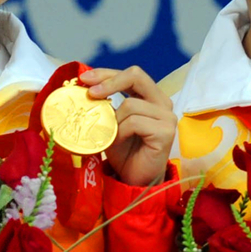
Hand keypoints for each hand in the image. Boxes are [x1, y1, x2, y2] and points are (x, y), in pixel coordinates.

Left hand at [81, 65, 175, 185]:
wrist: (134, 178)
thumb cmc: (123, 151)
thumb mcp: (110, 122)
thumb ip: (105, 104)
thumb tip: (83, 87)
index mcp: (151, 97)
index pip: (131, 75)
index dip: (107, 73)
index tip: (84, 78)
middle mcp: (162, 103)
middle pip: (136, 76)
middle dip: (109, 82)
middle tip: (91, 93)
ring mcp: (167, 117)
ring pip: (131, 104)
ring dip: (114, 121)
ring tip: (111, 136)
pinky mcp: (166, 132)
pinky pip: (135, 122)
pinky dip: (120, 132)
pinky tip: (119, 142)